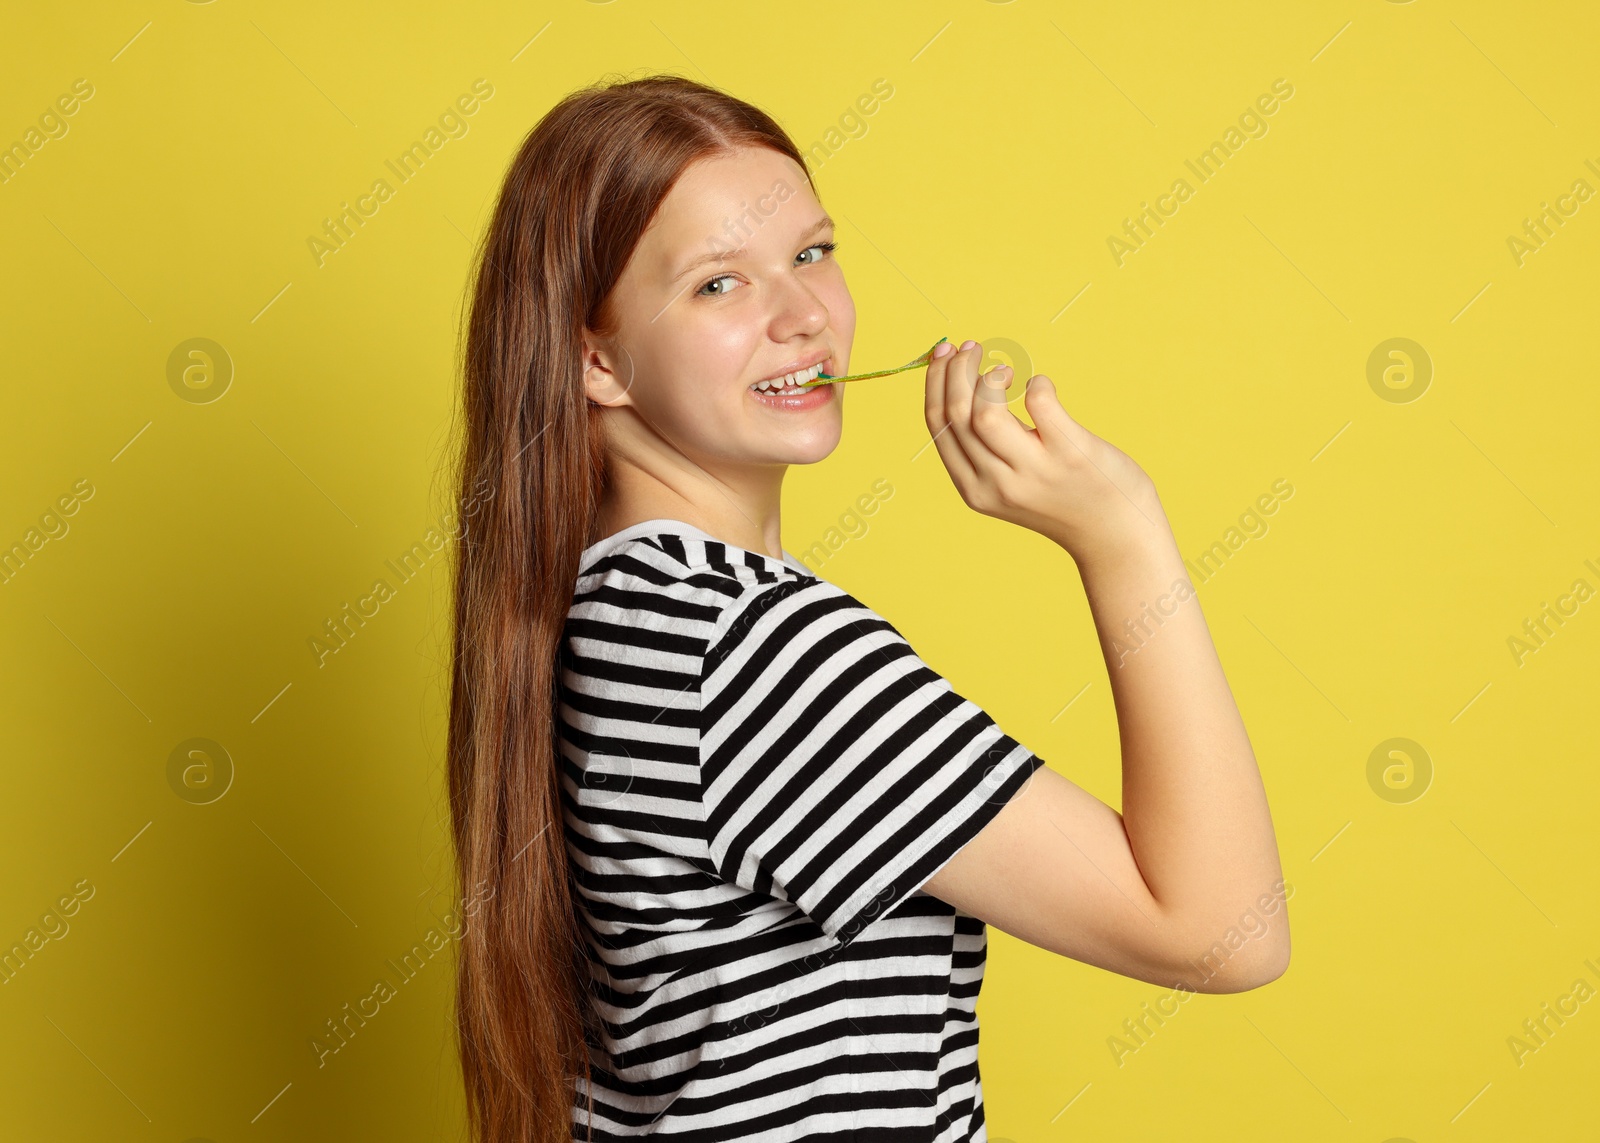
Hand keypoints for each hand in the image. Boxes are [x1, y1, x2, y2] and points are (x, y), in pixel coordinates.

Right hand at [923, 339, 1166, 566]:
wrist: (1113, 533)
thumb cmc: (1060, 496)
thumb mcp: (1007, 483)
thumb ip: (984, 448)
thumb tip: (957, 382)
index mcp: (973, 488)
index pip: (937, 425)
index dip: (934, 381)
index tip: (944, 352)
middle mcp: (997, 483)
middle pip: (956, 413)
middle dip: (956, 369)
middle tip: (972, 347)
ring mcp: (1034, 470)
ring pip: (985, 412)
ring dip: (988, 376)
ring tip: (1005, 370)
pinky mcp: (1070, 454)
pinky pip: (1039, 402)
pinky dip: (1036, 383)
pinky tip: (1041, 387)